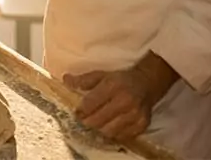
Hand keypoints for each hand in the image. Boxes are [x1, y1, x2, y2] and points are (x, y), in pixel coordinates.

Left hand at [63, 54, 177, 141]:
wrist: (145, 84)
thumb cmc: (119, 80)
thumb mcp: (100, 75)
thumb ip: (83, 80)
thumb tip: (65, 80)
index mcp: (112, 86)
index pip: (91, 103)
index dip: (81, 110)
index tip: (77, 112)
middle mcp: (125, 101)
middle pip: (98, 120)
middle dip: (88, 121)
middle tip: (84, 120)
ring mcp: (135, 115)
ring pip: (109, 131)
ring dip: (99, 129)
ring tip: (96, 123)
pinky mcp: (142, 125)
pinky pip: (122, 136)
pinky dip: (113, 133)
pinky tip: (109, 126)